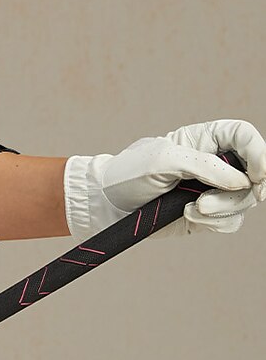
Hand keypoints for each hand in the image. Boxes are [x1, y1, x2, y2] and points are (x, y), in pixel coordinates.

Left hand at [64, 118, 265, 240]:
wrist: (108, 205)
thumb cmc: (129, 174)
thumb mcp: (162, 160)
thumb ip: (203, 165)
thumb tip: (242, 181)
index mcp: (205, 140)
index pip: (245, 136)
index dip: (260, 153)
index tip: (257, 176)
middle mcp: (215, 163)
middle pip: (255, 173)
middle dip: (244, 190)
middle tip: (214, 200)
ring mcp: (213, 190)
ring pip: (245, 201)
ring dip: (223, 208)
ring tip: (193, 208)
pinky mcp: (208, 214)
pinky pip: (231, 222)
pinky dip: (215, 222)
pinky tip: (189, 215)